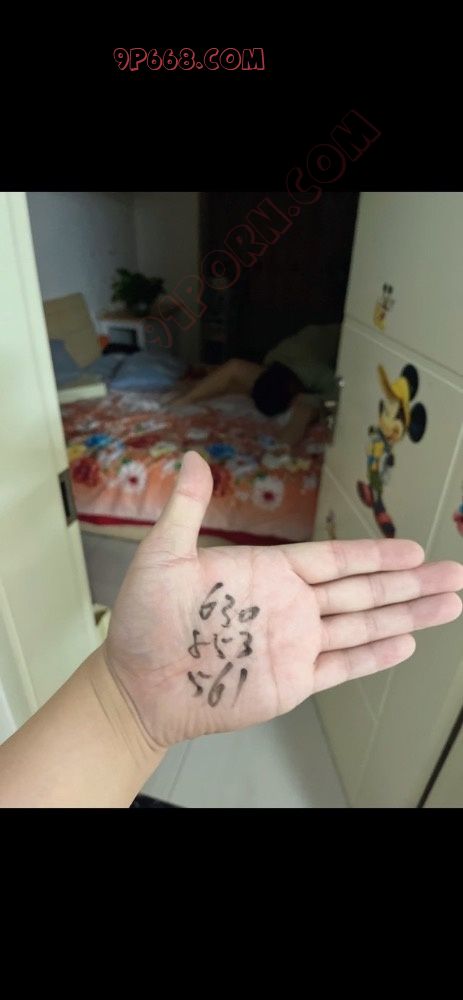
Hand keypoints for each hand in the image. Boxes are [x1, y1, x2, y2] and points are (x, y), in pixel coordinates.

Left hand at [104, 451, 462, 749]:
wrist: (136, 685)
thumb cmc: (144, 622)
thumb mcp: (162, 555)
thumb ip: (187, 509)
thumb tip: (194, 458)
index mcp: (268, 573)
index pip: (334, 559)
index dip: (375, 555)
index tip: (412, 550)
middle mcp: (289, 607)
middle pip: (363, 590)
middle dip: (410, 583)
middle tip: (452, 574)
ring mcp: (294, 645)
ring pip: (363, 626)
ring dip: (407, 615)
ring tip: (448, 604)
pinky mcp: (290, 682)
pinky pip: (342, 666)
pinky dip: (375, 657)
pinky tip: (406, 643)